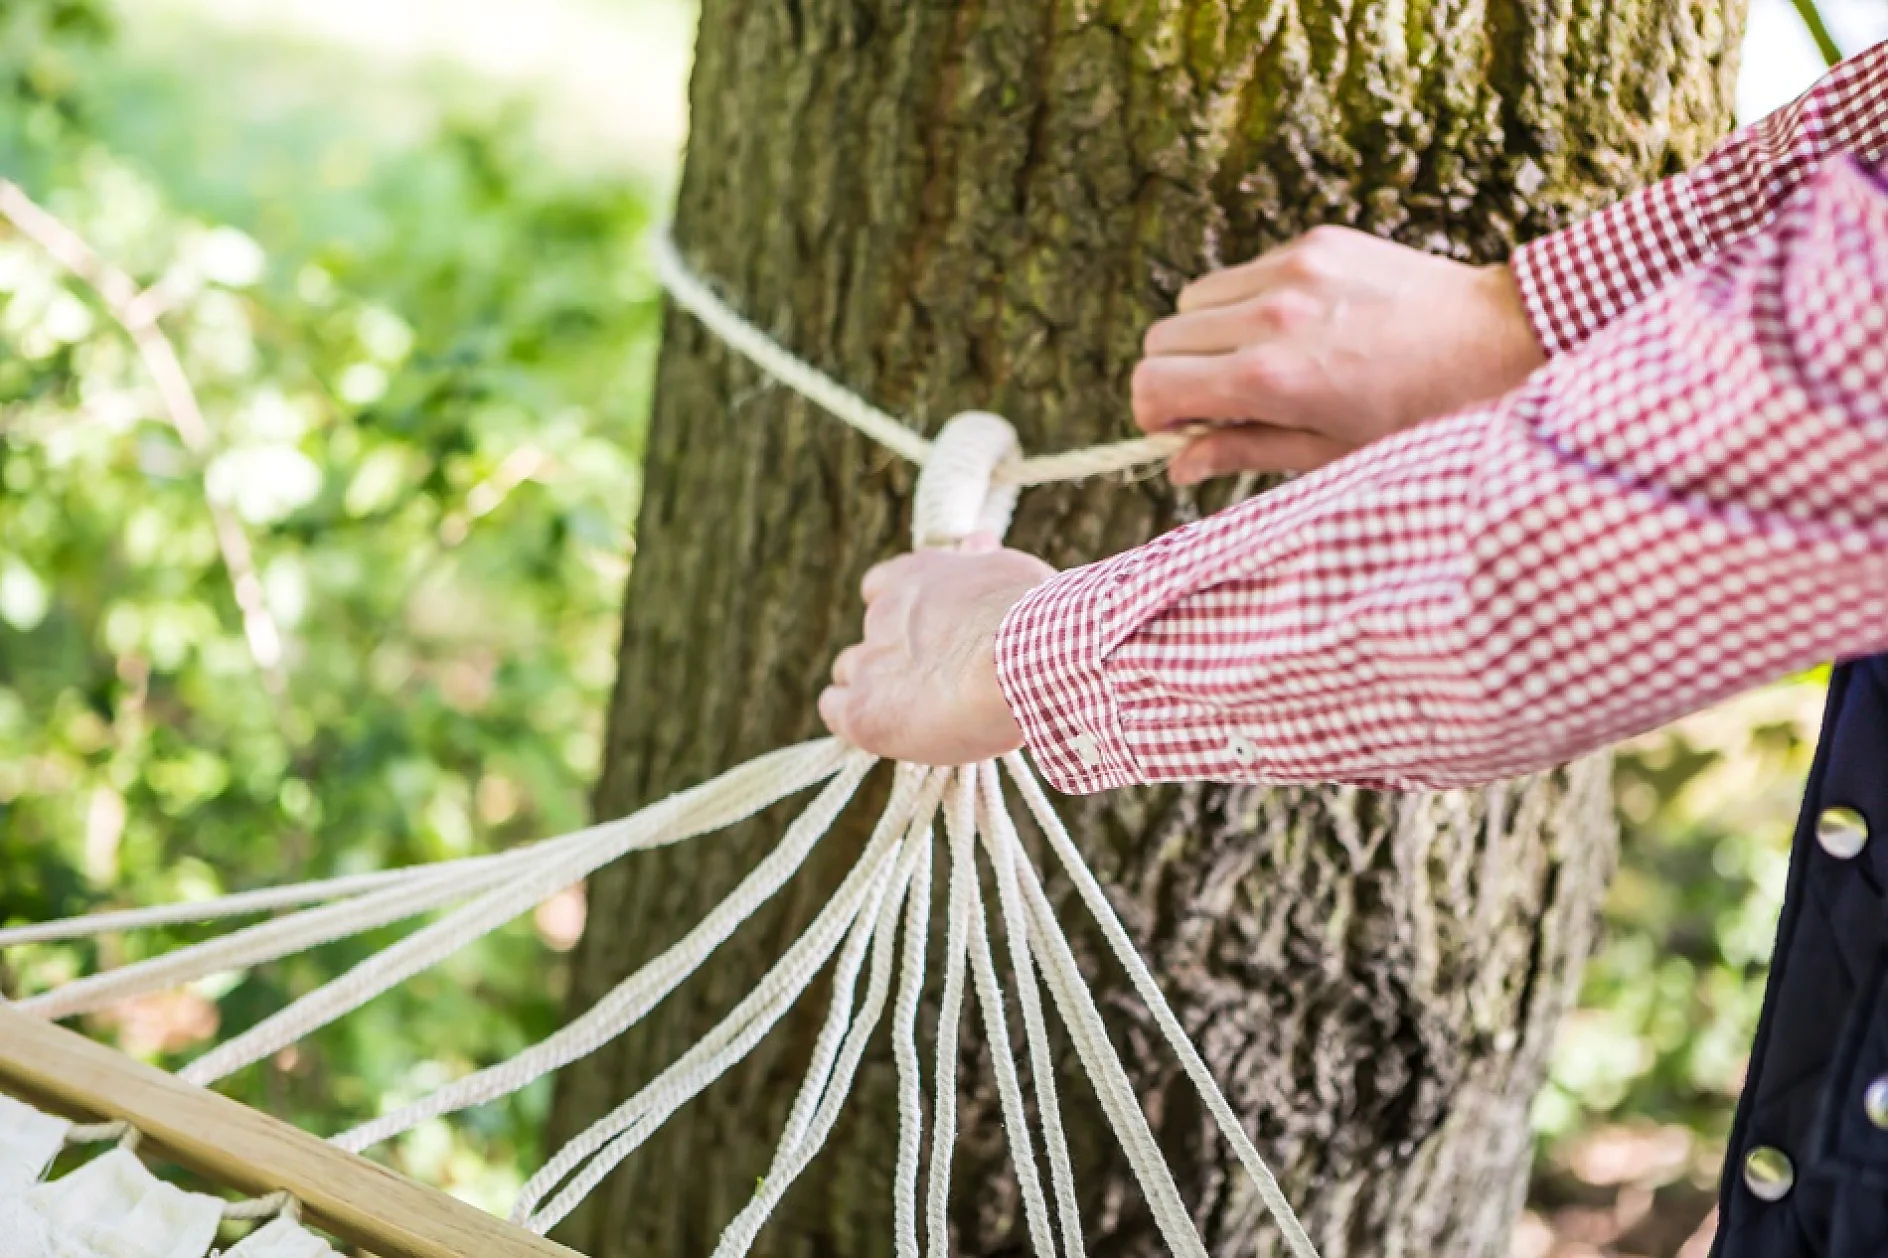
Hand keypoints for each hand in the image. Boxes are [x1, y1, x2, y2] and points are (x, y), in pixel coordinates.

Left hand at [818, 538, 1054, 764]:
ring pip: (849, 671)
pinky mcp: (863, 711)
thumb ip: (981, 562)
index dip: (900, 614)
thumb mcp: (1007, 573)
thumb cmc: (1031, 617)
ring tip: (918, 711)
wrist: (1027, 660)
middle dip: (892, 654)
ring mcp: (868, 662)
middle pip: (870, 634)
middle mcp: (883, 613)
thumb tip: (978, 541)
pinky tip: (887, 728)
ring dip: (875, 689)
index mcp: (914, 577)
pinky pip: (834, 710)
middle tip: (934, 679)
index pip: (881, 586)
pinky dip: (854, 718)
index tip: (927, 633)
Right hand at [1133, 226, 1545, 483]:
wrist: (1502, 342)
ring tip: (1259, 363)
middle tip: (1217, 403)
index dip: (1151, 413)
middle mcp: (1271, 315)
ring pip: (1194, 299)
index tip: (1179, 428)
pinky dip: (1249, 303)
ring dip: (1207, 336)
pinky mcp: (1316, 243)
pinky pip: (1244, 272)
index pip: (1151, 382)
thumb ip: (1241, 452)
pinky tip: (1301, 328)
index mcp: (1271, 378)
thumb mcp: (1328, 455)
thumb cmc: (1421, 417)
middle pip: (1161, 337)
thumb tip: (1178, 465)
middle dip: (1175, 375)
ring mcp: (1293, 271)